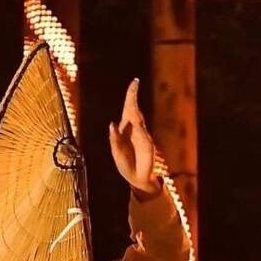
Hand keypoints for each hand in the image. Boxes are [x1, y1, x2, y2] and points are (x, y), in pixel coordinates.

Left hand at [109, 78, 160, 196]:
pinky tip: (135, 121)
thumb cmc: (125, 164)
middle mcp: (135, 128)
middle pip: (134, 109)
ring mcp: (142, 135)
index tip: (134, 82)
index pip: (129, 108)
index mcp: (126, 128)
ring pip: (138, 119)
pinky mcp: (148, 144)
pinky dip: (138, 128)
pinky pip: (142, 134)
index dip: (131, 96)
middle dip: (133, 96)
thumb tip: (112, 123)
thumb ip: (114, 139)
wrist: (136, 177)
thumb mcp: (116, 152)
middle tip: (134, 83)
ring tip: (132, 97)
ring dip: (134, 109)